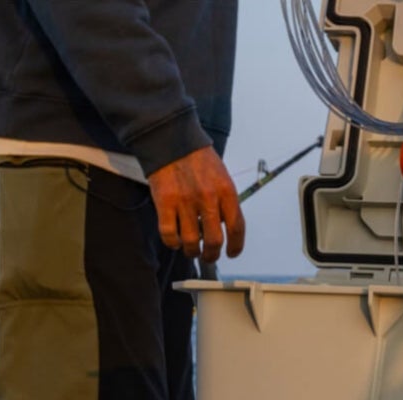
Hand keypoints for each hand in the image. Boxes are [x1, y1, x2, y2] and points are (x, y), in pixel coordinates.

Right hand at [148, 146, 244, 263]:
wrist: (172, 140)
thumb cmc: (197, 159)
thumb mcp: (221, 177)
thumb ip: (225, 201)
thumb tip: (227, 228)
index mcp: (226, 191)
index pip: (237, 228)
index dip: (236, 246)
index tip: (231, 253)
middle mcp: (208, 198)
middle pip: (215, 240)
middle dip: (212, 255)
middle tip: (209, 256)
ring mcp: (185, 201)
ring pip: (191, 242)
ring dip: (192, 251)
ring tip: (191, 250)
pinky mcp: (165, 202)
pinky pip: (169, 234)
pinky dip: (173, 243)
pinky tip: (175, 241)